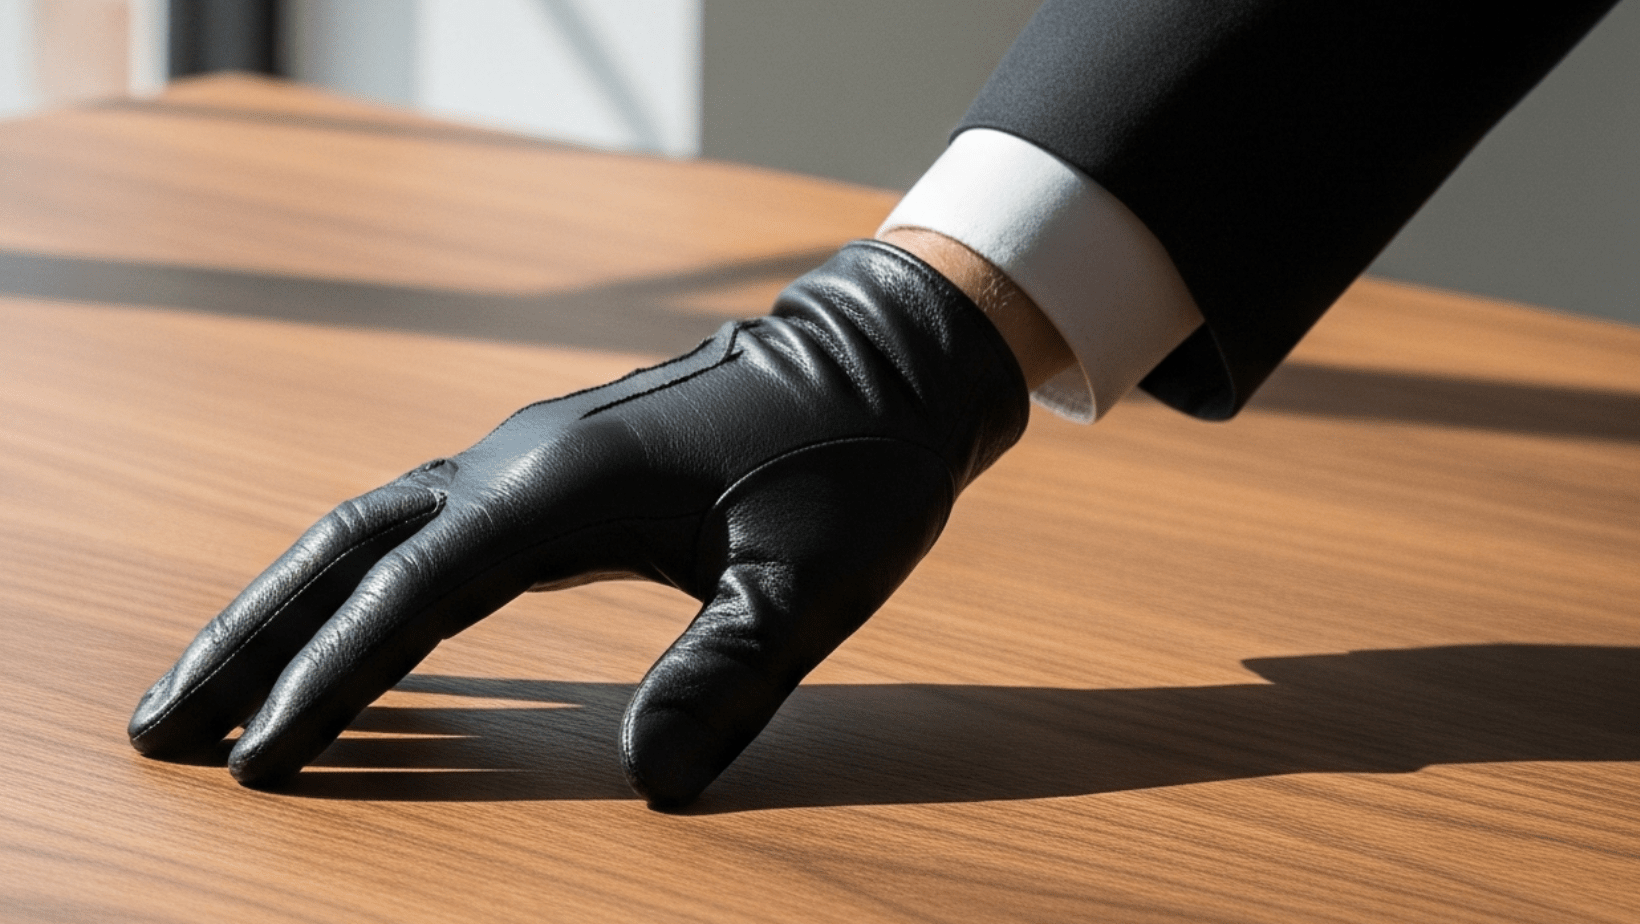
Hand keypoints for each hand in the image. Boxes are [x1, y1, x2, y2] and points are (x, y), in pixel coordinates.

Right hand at [128, 240, 1027, 806]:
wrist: (884, 363)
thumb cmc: (856, 466)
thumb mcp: (812, 582)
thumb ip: (731, 677)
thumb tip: (652, 786)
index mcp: (563, 486)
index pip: (411, 598)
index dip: (330, 685)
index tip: (260, 763)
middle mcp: (518, 458)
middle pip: (343, 549)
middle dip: (249, 639)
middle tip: (158, 728)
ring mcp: (527, 453)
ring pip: (368, 529)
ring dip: (282, 606)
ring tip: (211, 689)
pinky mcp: (551, 468)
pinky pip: (420, 528)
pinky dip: (358, 586)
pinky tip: (344, 633)